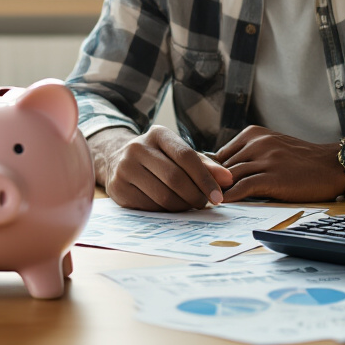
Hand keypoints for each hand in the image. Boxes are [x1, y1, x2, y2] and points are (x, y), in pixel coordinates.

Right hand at [93, 125, 232, 211]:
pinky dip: (165, 211)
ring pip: (163, 196)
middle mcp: (137, 148)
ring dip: (182, 206)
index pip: (186, 156)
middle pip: (175, 178)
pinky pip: (150, 206)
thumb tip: (227, 179)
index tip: (218, 196)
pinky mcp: (118, 189)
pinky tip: (170, 207)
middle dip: (195, 195)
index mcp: (157, 134)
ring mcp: (124, 168)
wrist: (117, 160)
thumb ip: (205, 165)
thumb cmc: (158, 158)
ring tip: (188, 205)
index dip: (205, 178)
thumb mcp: (179, 154)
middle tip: (204, 204)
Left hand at [214, 125, 343, 201]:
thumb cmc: (302, 160)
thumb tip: (223, 170)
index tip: (204, 184)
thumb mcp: (272, 146)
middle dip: (212, 182)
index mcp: (253, 133)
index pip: (221, 154)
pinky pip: (244, 187)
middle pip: (223, 165)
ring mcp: (265, 160)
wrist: (332, 165)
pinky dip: (231, 196)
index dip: (211, 171)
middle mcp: (257, 143)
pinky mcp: (273, 177)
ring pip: (231, 176)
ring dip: (218, 190)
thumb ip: (250, 153)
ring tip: (207, 202)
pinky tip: (223, 204)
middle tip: (200, 196)